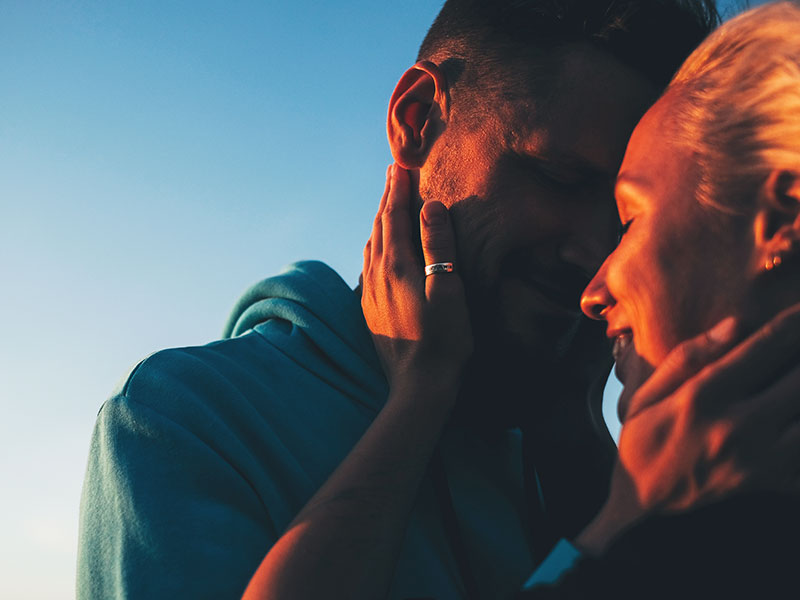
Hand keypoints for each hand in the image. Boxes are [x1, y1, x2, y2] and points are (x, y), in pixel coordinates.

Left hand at [361, 165, 472, 390]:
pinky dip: (375, 244)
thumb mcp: (449, 288)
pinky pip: (368, 264)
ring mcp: (370, 292)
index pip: (394, 215)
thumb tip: (430, 205)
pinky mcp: (370, 308)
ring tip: (387, 204)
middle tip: (393, 174)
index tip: (400, 165)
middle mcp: (376, 274)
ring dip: (379, 220)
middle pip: (379, 226)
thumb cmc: (444, 338)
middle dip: (386, 198)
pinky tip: (378, 248)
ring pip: (370, 244)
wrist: (418, 384)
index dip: (398, 188)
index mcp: (396, 265)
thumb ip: (439, 245)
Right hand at [577, 305, 799, 554]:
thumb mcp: (646, 395)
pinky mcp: (768, 482)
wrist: (641, 503)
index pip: (760, 351)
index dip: (791, 326)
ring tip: (799, 376)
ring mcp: (757, 459)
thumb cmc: (643, 441)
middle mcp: (734, 426)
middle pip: (797, 381)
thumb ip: (688, 358)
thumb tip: (734, 324)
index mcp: (701, 398)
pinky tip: (794, 416)